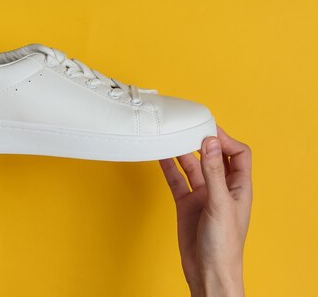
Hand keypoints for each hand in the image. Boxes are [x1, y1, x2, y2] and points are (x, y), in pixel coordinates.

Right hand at [160, 127, 251, 296]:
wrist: (208, 272)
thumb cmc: (224, 245)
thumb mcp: (220, 204)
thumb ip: (213, 172)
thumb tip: (210, 142)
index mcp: (239, 187)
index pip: (238, 154)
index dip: (225, 139)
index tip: (207, 129)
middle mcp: (221, 188)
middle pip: (214, 157)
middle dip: (203, 142)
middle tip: (189, 127)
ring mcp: (203, 196)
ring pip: (192, 167)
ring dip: (183, 153)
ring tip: (171, 138)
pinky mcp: (186, 204)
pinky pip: (177, 180)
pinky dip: (169, 168)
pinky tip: (161, 156)